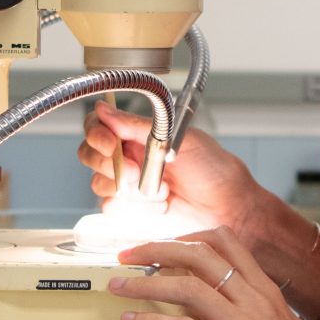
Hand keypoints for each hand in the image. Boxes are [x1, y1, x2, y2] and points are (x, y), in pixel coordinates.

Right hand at [78, 103, 277, 230]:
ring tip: (162, 191)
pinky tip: (160, 205)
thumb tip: (105, 109)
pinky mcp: (131, 211)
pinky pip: (111, 208)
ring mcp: (129, 185)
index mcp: (139, 134)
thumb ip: (138, 126)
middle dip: (109, 165)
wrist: (230, 209)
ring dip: (129, 189)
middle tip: (136, 173)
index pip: (98, 126)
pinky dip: (134, 208)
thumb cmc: (214, 171)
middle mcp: (130, 157)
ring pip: (100, 183)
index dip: (97, 134)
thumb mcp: (179, 139)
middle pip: (90, 155)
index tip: (111, 144)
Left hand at [109, 227, 319, 319]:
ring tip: (118, 286)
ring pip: (187, 287)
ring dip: (144, 283)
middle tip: (126, 255)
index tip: (160, 246)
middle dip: (156, 248)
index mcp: (269, 294)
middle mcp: (258, 304)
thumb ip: (257, 312)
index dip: (187, 236)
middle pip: (200, 255)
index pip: (227, 242)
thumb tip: (226, 301)